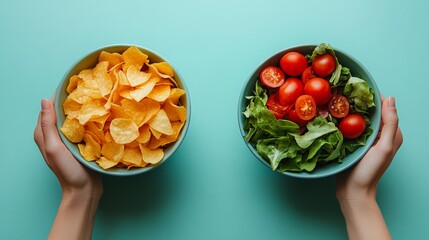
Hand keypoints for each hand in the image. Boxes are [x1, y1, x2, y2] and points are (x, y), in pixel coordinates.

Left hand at [34, 98, 101, 239]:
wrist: (84, 190)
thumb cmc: (67, 171)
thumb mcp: (54, 148)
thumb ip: (47, 125)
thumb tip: (44, 100)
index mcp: (44, 134)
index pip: (48, 107)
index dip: (59, 95)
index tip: (73, 85)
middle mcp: (54, 134)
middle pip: (62, 111)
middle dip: (72, 100)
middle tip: (88, 89)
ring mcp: (68, 139)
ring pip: (73, 118)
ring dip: (82, 109)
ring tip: (95, 98)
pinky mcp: (80, 142)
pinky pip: (83, 126)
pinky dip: (89, 119)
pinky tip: (99, 114)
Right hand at [336, 96, 402, 239]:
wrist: (352, 192)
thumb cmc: (370, 172)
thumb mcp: (384, 147)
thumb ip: (390, 124)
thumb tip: (390, 98)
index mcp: (392, 134)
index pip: (384, 108)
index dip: (372, 96)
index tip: (357, 86)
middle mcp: (380, 135)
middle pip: (370, 112)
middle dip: (358, 102)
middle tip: (342, 92)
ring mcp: (366, 140)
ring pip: (358, 119)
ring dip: (349, 110)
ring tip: (335, 101)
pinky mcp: (353, 144)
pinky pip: (349, 128)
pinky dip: (343, 121)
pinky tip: (333, 116)